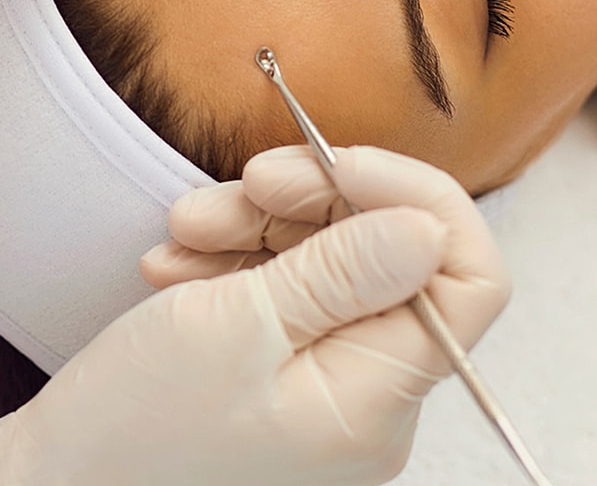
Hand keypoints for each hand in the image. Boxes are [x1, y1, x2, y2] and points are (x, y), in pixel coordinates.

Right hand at [0, 146, 511, 485]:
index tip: (336, 164)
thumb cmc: (130, 431)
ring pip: (330, 271)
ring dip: (260, 229)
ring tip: (184, 227)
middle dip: (315, 205)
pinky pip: (285, 302)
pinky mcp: (277, 387)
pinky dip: (235, 267)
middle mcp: (366, 407)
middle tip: (245, 182)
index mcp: (377, 403)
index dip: (415, 203)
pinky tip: (176, 266)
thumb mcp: (236, 327)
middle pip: (390, 264)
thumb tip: (429, 228)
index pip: (467, 282)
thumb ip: (343, 271)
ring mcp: (322, 398)